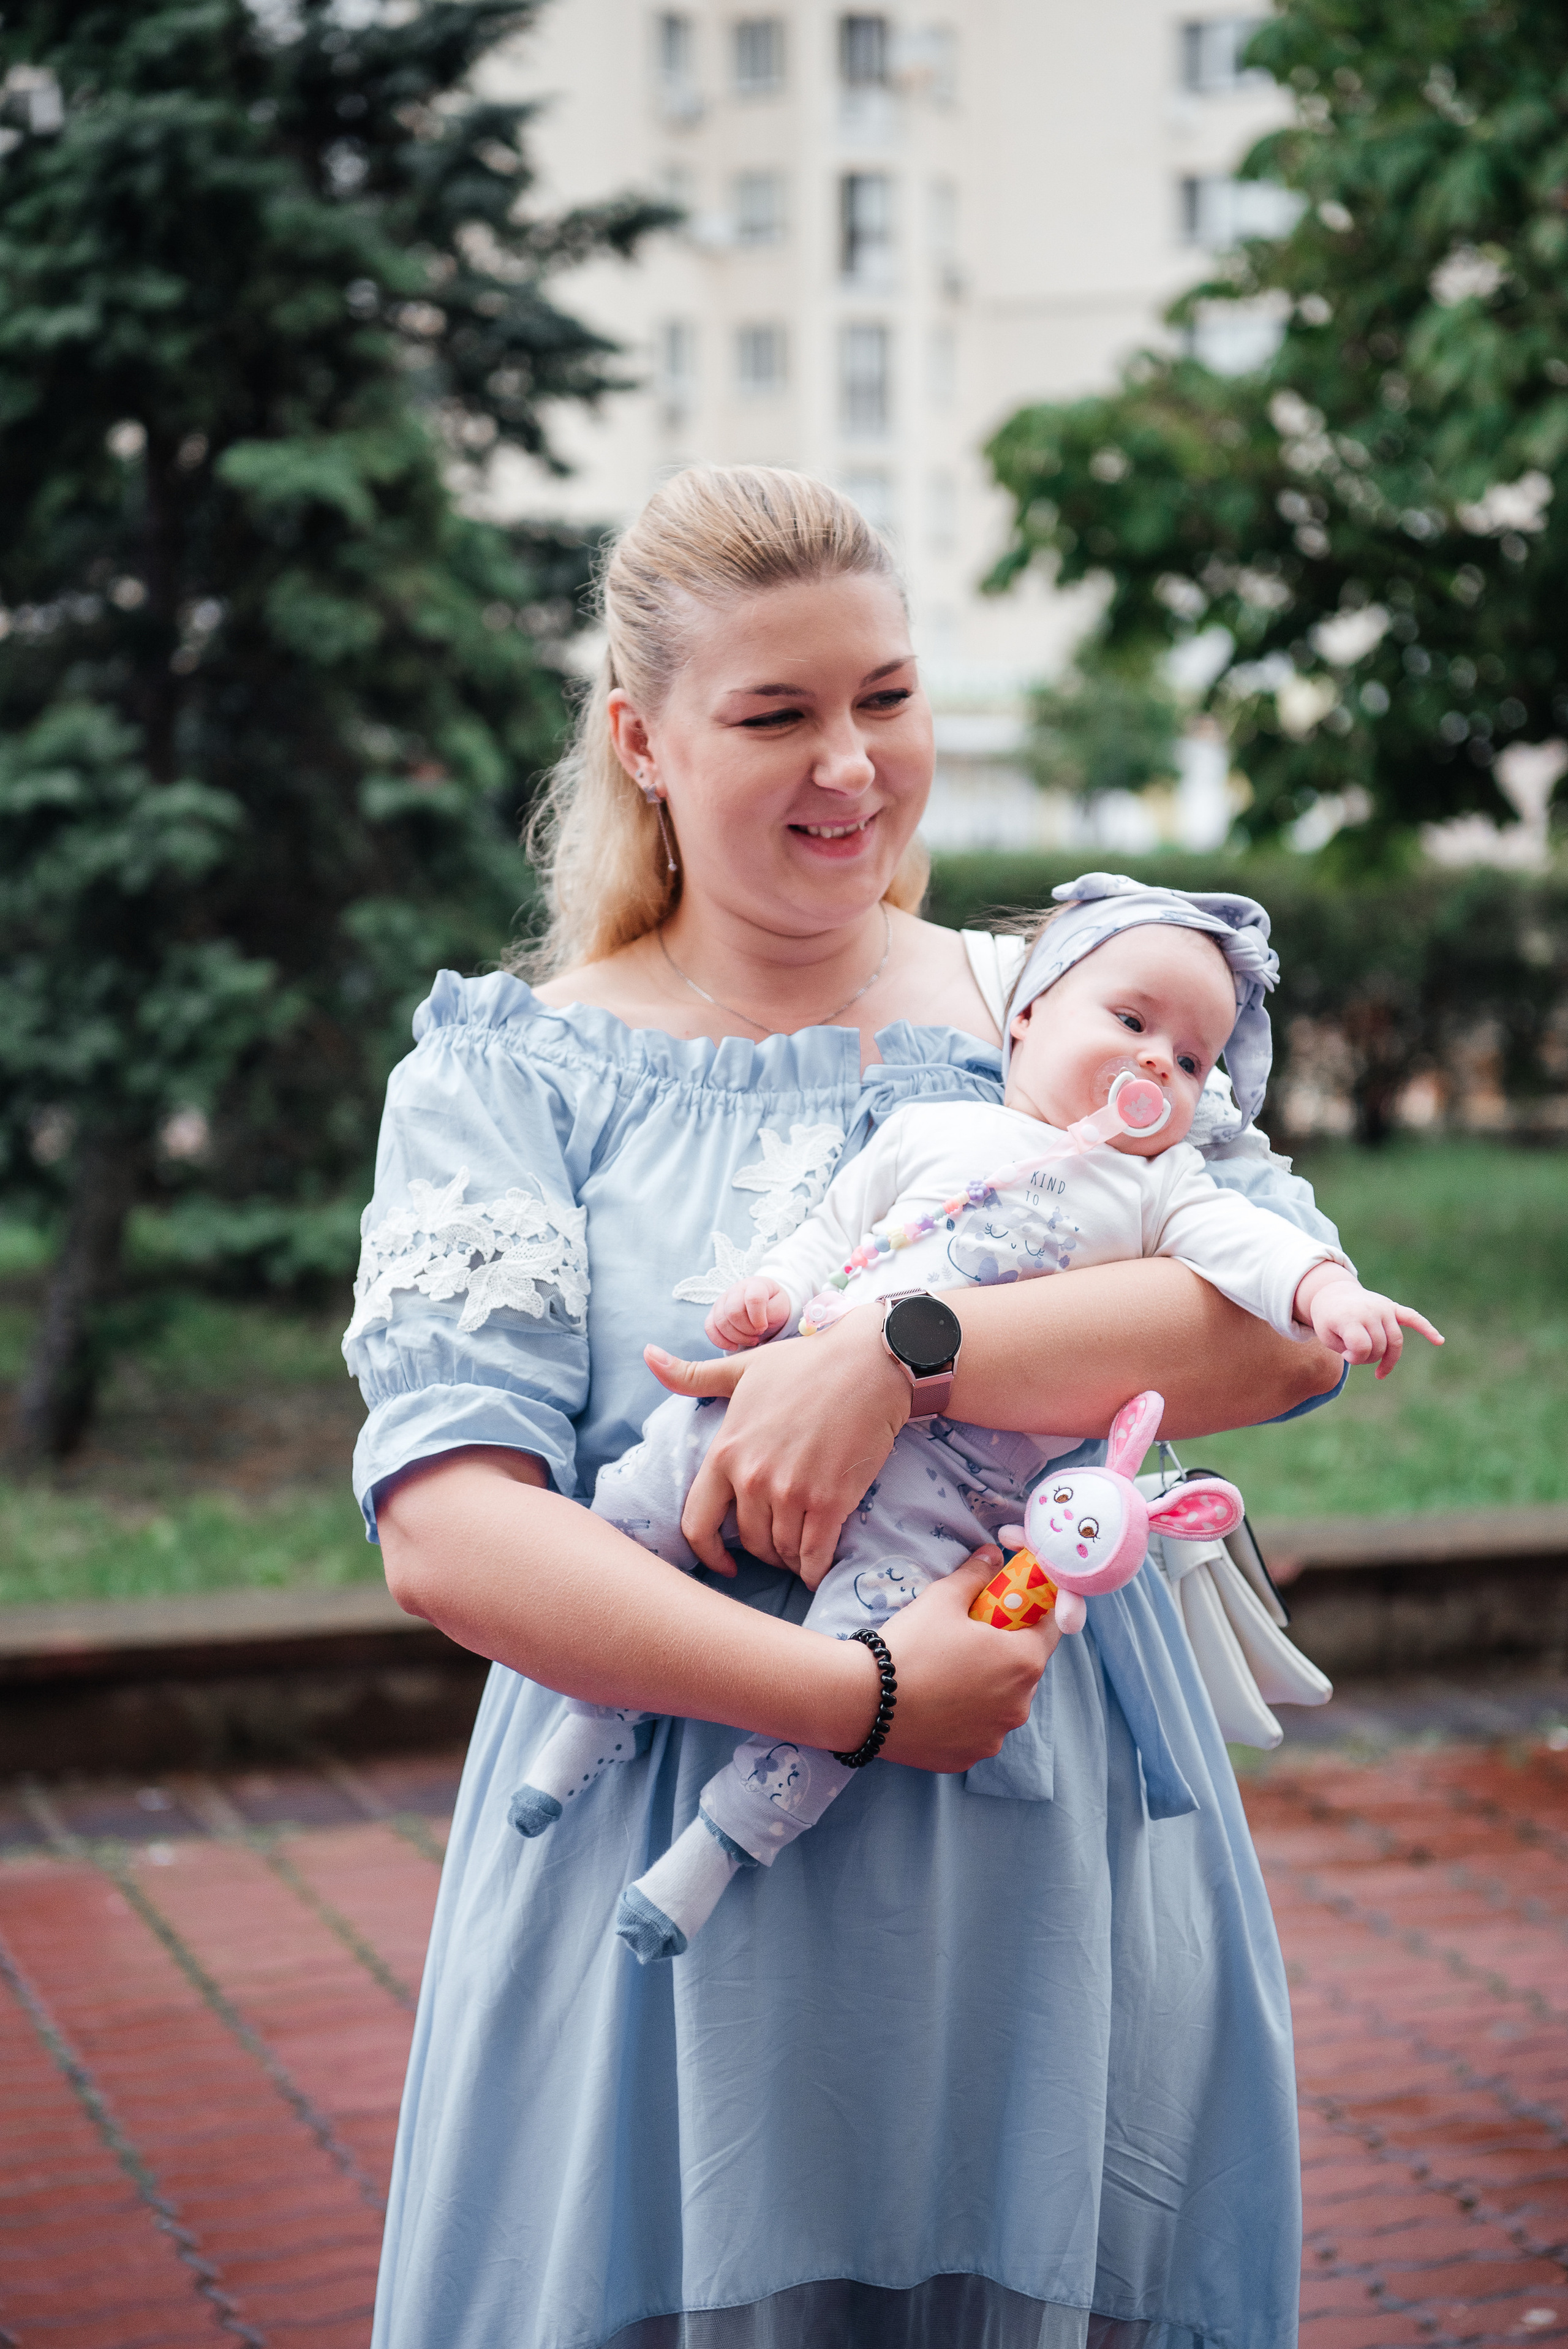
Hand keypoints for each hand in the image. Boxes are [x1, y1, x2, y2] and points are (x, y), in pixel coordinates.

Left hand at [645, 1307, 909, 1585]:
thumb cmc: (805, 1363)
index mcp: (726, 1452)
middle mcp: (753, 1478)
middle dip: (762, 1551)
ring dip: (790, 1559)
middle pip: (748, 1542)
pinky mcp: (831, 1501)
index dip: (707, 1552)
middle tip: (778, 1544)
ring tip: (801, 1551)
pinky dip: (815, 1568)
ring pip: (782, 1550)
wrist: (868, 1364)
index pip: (697, 1523)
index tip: (723, 1562)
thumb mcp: (741, 1367)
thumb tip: (648, 1354)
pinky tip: (818, 1567)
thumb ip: (693, 1375)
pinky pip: (815, 1555)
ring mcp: (792, 1492)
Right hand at [704, 1275, 793, 1352]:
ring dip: (737, 1337)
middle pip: (733, 1312)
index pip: (753, 1299)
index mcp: (755, 1285)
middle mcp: (735, 1290)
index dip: (758, 1318)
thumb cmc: (774, 1305)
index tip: (763, 1327)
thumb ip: (771, 1312)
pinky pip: (709, 1328)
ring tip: (751, 1340)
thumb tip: (756, 1324)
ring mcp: (722, 1301)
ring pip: (720, 1322)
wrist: (767, 1304)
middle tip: (758, 1334)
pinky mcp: (714, 1313)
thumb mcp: (781, 1307)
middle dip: (746, 1330)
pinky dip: (721, 1341)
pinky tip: (734, 1347)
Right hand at [874, 1550, 1060, 1771]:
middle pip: (1025, 1670)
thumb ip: (975, 1574)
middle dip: (1006, 1652)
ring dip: (988, 1687)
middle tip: (970, 1639)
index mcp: (1023, 1662)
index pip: (1050, 1630)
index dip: (1034, 1614)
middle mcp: (1019, 1705)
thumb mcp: (942, 1598)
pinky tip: (936, 1702)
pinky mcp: (969, 1757)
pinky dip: (965, 1717)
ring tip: (948, 1672)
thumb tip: (992, 1555)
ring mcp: (995, 1736)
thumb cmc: (910, 1645)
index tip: (1012, 1608)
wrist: (865, 1701)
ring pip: (1003, 1703)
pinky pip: (977, 1731)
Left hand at [1296, 1267, 1443, 1378]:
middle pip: (1380, 1347)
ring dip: (1388, 1359)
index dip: (1354, 1358)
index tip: (1344, 1355)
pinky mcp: (1392, 1307)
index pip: (1362, 1347)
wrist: (1332, 1294)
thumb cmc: (1329, 1320)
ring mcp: (1383, 1308)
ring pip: (1395, 1341)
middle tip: (1355, 1355)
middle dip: (1368, 1358)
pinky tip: (1439, 1341)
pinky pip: (1413, 1318)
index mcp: (1350, 1317)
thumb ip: (1348, 1350)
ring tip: (1379, 1371)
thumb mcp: (1327, 1337)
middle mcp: (1370, 1311)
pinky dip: (1427, 1329)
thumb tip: (1372, 1354)